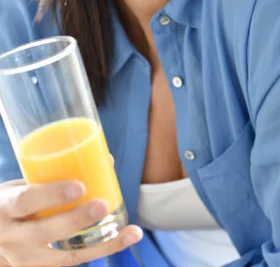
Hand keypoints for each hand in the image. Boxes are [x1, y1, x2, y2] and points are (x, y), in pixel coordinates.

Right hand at [0, 179, 141, 266]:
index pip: (25, 201)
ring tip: (129, 232)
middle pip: (43, 232)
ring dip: (101, 245)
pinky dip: (100, 251)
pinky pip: (72, 262)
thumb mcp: (21, 185)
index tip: (79, 186)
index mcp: (5, 206)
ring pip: (63, 257)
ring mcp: (25, 258)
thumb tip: (106, 160)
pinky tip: (124, 239)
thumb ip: (52, 175)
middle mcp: (12, 237)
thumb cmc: (14, 201)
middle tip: (102, 206)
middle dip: (75, 220)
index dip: (52, 194)